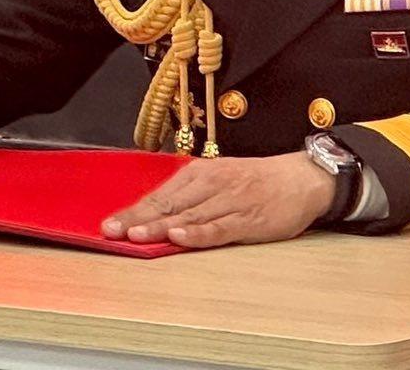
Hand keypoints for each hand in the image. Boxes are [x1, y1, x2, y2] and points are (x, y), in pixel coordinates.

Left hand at [100, 151, 334, 248]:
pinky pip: (218, 228)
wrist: (301, 178)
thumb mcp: (219, 180)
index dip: (133, 210)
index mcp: (199, 173)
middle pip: (168, 204)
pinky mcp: (248, 219)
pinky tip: (179, 236)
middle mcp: (210, 184)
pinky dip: (197, 233)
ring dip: (160, 226)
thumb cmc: (255, 182)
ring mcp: (229, 202)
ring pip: (188, 216)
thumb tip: (155, 215)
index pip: (160, 194)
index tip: (108, 223)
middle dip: (137, 219)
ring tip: (135, 236)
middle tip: (111, 231)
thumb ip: (190, 197)